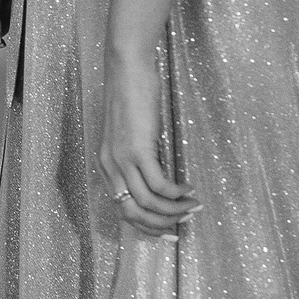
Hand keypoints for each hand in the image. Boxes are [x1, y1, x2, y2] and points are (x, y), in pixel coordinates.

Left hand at [97, 45, 195, 235]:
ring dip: (173, 211)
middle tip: (183, 224)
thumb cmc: (131, 95)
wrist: (127, 68)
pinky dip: (176, 193)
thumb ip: (138, 157)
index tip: (168, 230)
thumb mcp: (130, 133)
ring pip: (147, 204)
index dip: (146, 225)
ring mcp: (122, 160)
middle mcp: (110, 167)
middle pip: (132, 214)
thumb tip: (160, 179)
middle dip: (160, 225)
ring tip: (193, 206)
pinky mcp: (138, 150)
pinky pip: (159, 185)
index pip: (122, 210)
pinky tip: (188, 188)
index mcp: (105, 165)